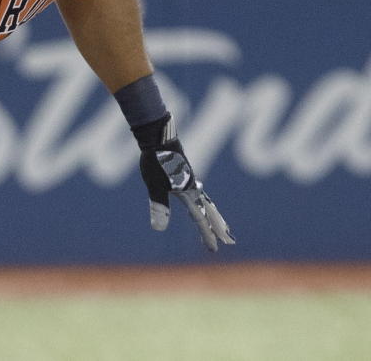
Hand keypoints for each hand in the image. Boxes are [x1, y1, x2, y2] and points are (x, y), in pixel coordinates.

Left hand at [135, 114, 234, 251]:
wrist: (158, 135)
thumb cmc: (156, 160)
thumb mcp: (154, 185)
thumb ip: (159, 206)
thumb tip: (159, 229)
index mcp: (189, 192)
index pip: (200, 218)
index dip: (206, 234)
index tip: (214, 249)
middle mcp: (193, 186)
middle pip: (209, 210)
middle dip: (217, 226)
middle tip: (228, 241)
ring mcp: (189, 178)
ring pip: (205, 200)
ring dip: (212, 214)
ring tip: (219, 223)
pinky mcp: (183, 171)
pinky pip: (197, 190)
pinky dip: (202, 200)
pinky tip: (198, 195)